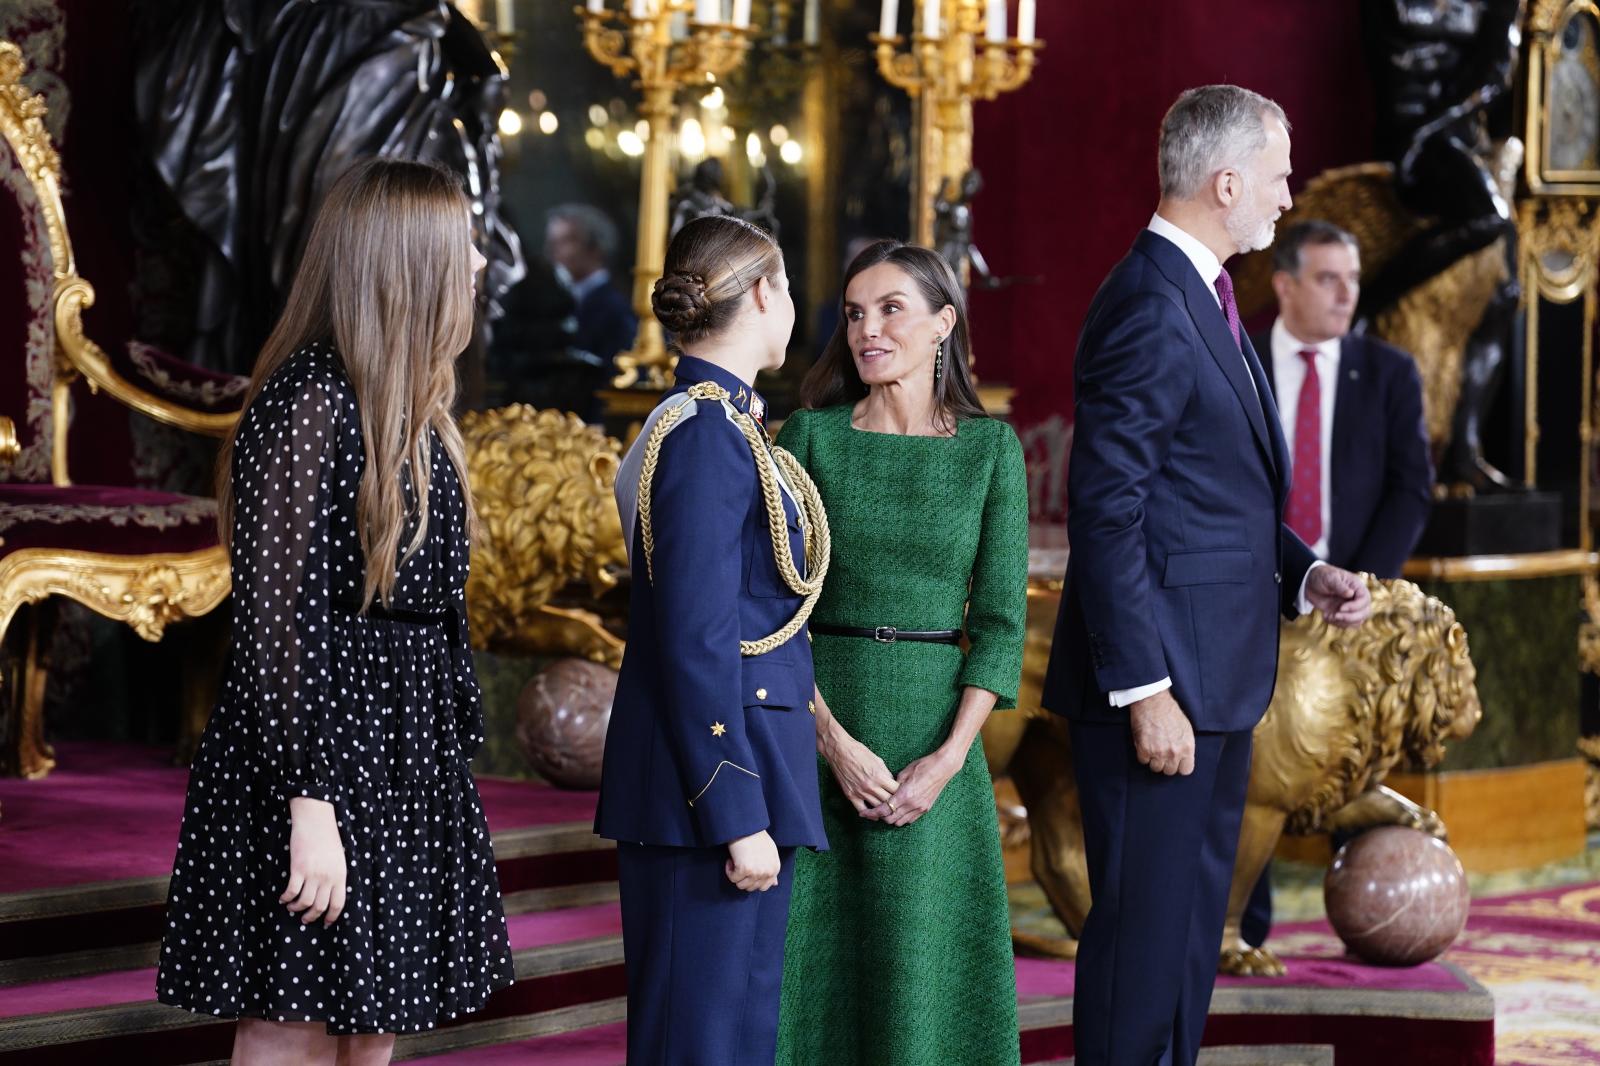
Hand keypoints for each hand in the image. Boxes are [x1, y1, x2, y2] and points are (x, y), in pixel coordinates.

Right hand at [281, 797, 346, 926]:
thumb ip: (335, 876)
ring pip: (304, 902)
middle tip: (305, 919)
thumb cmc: (328, 838)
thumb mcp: (339, 859)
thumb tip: (329, 893)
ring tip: (292, 907)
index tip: (326, 923)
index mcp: (340, 875)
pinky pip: (292, 891)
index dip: (331, 916)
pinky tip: (283, 898)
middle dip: (311, 916)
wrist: (316, 821)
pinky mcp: (298, 869)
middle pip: (320, 906)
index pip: (338, 903)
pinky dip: (286, 898)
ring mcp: (313, 874)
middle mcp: (328, 877)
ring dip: (296, 908)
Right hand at [725, 830, 780, 891]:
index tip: (747, 870)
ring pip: (741, 885)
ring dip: (736, 874)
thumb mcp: (770, 853)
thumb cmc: (757, 837)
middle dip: (743, 878)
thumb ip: (772, 868)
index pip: (764, 886)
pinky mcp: (744, 869)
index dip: (753, 880)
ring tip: (736, 861)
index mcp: (775, 868)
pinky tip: (731, 859)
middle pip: (751, 888)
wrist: (746, 826)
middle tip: (741, 863)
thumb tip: (775, 884)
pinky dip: (729, 870)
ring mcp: (756, 872)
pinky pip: (733, 878)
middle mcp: (767, 872)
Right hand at [821, 732, 898, 818]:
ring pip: (877, 808)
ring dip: (883, 809)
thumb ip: (886, 774)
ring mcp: (860, 792)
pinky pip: (862, 810)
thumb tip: (891, 783)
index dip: (901, 793)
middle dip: (894, 803)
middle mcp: (871, 786)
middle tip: (897, 805)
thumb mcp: (878, 760)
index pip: (896, 791)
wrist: (839, 751)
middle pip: (888, 801)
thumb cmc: (859, 752)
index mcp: (879, 776)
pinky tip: (874, 815)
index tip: (902, 794)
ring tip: (888, 811)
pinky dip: (869, 814)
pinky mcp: (851, 795)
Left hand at [864, 750, 959, 826]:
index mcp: (904, 795)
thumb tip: (885, 790)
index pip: (883, 810)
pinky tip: (899, 810)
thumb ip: (893, 784)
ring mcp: (920, 808)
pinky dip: (902, 817)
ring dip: (892, 818)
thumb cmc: (924, 766)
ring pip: (900, 822)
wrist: (944, 767)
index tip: (863, 813)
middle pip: (890, 819)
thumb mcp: (905, 772)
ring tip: (887, 810)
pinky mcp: (926, 809)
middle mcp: (912, 805)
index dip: (871, 813)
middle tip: (874, 810)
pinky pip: (910, 820)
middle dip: (880, 816)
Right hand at [1129, 690, 1194, 775]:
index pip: (1186, 770)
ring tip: (1152, 748)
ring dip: (1153, 760)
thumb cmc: (1169, 711)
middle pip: (1169, 771)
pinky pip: (1143, 760)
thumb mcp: (1185, 729)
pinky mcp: (1145, 749)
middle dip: (1165, 763)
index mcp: (1187, 747)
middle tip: (1161, 753)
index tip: (1175, 761)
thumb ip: (1184, 745)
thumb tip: (1181, 756)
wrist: (1153, 701)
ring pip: (1155, 768)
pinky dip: (1142, 754)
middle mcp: (1174, 752)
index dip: (1179, 766)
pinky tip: (1144, 743)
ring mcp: (1159, 752)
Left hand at [1305, 565, 1371, 627]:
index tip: (1341, 608)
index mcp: (1357, 587)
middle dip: (1351, 617)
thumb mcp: (1329, 578)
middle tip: (1335, 615)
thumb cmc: (1322, 576)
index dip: (1355, 607)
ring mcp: (1351, 607)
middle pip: (1365, 612)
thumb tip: (1351, 594)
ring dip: (1343, 622)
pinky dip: (1337, 623)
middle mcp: (1357, 598)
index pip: (1365, 600)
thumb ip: (1339, 586)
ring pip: (1357, 621)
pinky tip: (1326, 616)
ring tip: (1328, 615)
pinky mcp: (1343, 614)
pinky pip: (1347, 624)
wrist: (1310, 583)